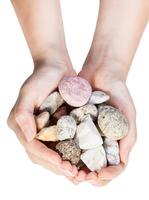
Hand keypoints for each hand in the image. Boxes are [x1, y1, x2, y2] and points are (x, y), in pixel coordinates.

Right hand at [7, 60, 77, 178]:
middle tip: (72, 174)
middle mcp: (30, 130)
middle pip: (41, 155)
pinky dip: (69, 154)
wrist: (56, 67)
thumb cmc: (42, 77)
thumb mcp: (29, 92)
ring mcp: (44, 129)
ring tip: (77, 173)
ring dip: (63, 164)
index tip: (61, 164)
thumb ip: (23, 114)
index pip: (32, 147)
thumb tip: (28, 137)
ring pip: (52, 153)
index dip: (46, 157)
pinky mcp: (56, 126)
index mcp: (21, 124)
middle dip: (56, 166)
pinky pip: (62, 144)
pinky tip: (80, 160)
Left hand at [73, 67, 136, 185]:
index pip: (113, 167)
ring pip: (78, 156)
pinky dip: (64, 148)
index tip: (98, 175)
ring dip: (74, 166)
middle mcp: (99, 140)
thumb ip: (128, 138)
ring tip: (68, 170)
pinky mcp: (73, 124)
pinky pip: (67, 139)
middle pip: (94, 166)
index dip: (107, 175)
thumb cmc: (119, 94)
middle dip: (87, 175)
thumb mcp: (128, 115)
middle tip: (79, 177)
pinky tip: (59, 152)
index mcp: (114, 141)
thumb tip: (122, 162)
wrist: (101, 74)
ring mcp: (85, 133)